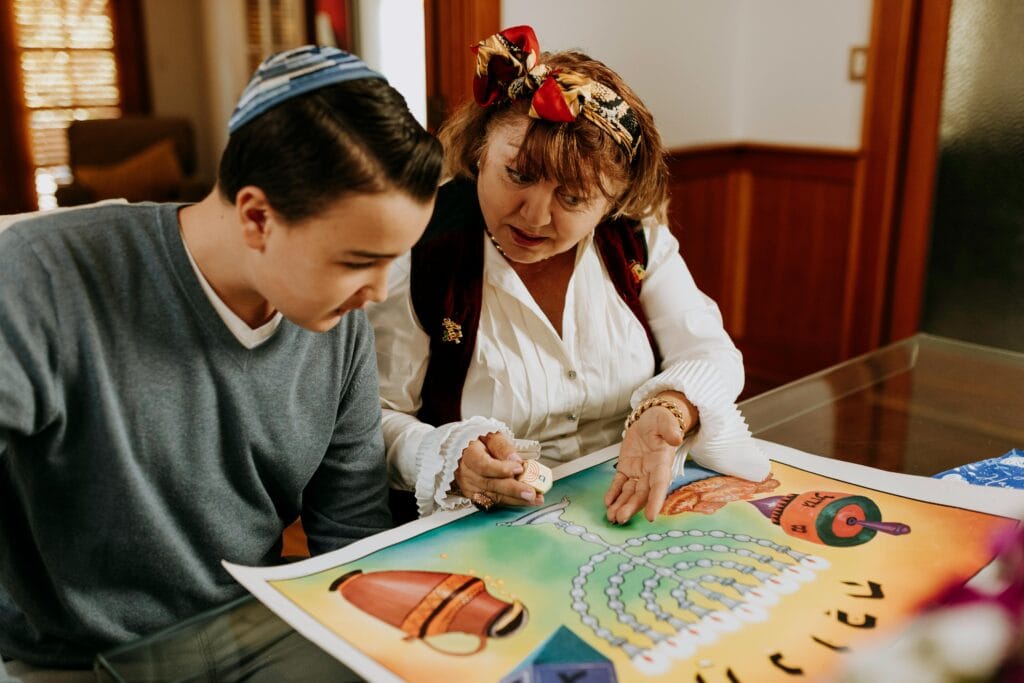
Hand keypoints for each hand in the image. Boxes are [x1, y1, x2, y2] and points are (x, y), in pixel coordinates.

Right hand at [454, 432, 544, 508]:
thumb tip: (515, 459)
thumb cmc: (482, 444)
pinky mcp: (476, 497)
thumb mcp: (493, 438)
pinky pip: (495, 502)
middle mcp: (467, 473)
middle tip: (531, 492)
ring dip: (516, 499)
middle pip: (490, 484)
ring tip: (535, 499)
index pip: (483, 465)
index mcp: (470, 455)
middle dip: (513, 489)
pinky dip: (511, 502)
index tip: (519, 468)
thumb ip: (503, 447)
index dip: (501, 469)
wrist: (468, 453)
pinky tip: (525, 501)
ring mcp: (470, 488)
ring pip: (494, 496)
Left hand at [604, 404, 685, 522]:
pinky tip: (607, 502)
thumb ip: (671, 430)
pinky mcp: (626, 468)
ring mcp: (638, 472)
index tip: (651, 516)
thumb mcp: (666, 421)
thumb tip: (675, 437)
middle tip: (620, 518)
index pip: (660, 485)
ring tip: (611, 517)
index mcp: (662, 463)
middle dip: (631, 507)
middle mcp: (651, 472)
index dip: (655, 500)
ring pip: (629, 492)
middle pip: (641, 493)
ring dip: (621, 505)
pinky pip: (619, 483)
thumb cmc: (662, 421)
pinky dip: (613, 493)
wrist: (652, 419)